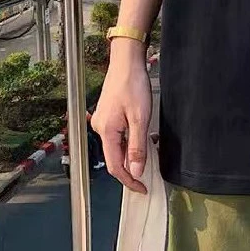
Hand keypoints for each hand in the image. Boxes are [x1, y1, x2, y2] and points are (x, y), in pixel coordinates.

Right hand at [91, 39, 151, 193]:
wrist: (126, 61)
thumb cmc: (132, 84)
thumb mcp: (140, 118)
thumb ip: (137, 146)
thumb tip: (135, 171)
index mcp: (106, 131)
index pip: (115, 166)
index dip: (129, 180)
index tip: (142, 188)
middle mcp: (100, 128)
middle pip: (114, 157)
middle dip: (131, 168)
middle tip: (148, 175)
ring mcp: (103, 121)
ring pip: (117, 146)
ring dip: (131, 154)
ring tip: (149, 154)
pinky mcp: (108, 114)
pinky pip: (118, 135)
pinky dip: (129, 141)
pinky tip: (141, 137)